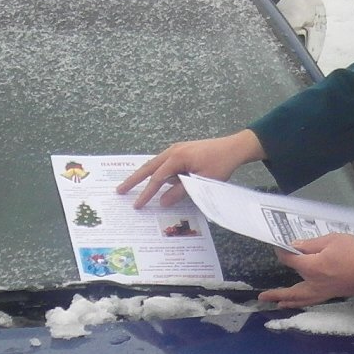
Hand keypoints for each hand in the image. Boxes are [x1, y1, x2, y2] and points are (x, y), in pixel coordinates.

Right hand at [119, 129, 262, 208]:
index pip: (156, 178)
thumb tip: (161, 202)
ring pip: (154, 164)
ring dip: (143, 175)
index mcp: (177, 157)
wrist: (233, 148)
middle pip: (148, 167)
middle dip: (133, 180)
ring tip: (131, 186)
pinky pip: (164, 163)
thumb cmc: (220, 164)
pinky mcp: (181, 151)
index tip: (137, 205)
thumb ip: (180, 192)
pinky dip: (155, 171)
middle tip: (119, 191)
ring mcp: (177, 149)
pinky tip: (154, 180)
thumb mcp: (201, 182)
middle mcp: (173, 151)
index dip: (146, 193)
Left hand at [259, 234, 353, 307]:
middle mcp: (314, 283)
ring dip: (288, 301)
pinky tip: (301, 301)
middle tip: (262, 297)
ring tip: (277, 304)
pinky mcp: (333, 294)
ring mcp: (324, 292)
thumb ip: (312, 244)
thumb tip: (295, 246)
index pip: (290, 260)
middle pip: (291, 290)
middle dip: (276, 293)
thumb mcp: (332, 240)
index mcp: (312, 268)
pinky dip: (302, 301)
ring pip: (302, 299)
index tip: (279, 247)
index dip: (283, 252)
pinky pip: (312, 300)